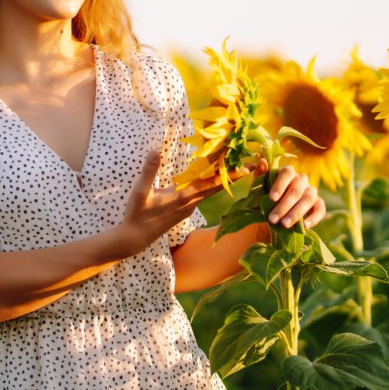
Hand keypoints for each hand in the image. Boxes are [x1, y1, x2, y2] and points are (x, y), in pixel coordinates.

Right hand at [118, 151, 248, 254]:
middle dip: (234, 176)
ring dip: (222, 179)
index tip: (245, 167)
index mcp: (183, 197)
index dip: (228, 174)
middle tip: (253, 166)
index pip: (210, 183)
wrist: (135, 238)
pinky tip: (212, 177)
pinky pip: (202, 194)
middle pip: (216, 187)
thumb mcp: (140, 192)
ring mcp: (188, 207)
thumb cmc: (137, 215)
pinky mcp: (184, 210)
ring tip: (237, 167)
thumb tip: (155, 151)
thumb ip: (149, 171)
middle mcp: (190, 203)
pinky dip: (210, 185)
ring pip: (209, 191)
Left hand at [265, 165, 325, 229]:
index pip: (287, 173)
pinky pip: (320, 209)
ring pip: (308, 198)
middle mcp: (301, 180)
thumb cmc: (265, 199)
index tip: (271, 198)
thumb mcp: (259, 189)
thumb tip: (262, 161)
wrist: (274, 216)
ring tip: (284, 224)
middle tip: (272, 219)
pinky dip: (314, 217)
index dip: (280, 185)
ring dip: (296, 213)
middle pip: (297, 189)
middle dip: (284, 205)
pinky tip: (304, 226)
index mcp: (288, 173)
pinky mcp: (318, 204)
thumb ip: (260, 176)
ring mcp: (311, 191)